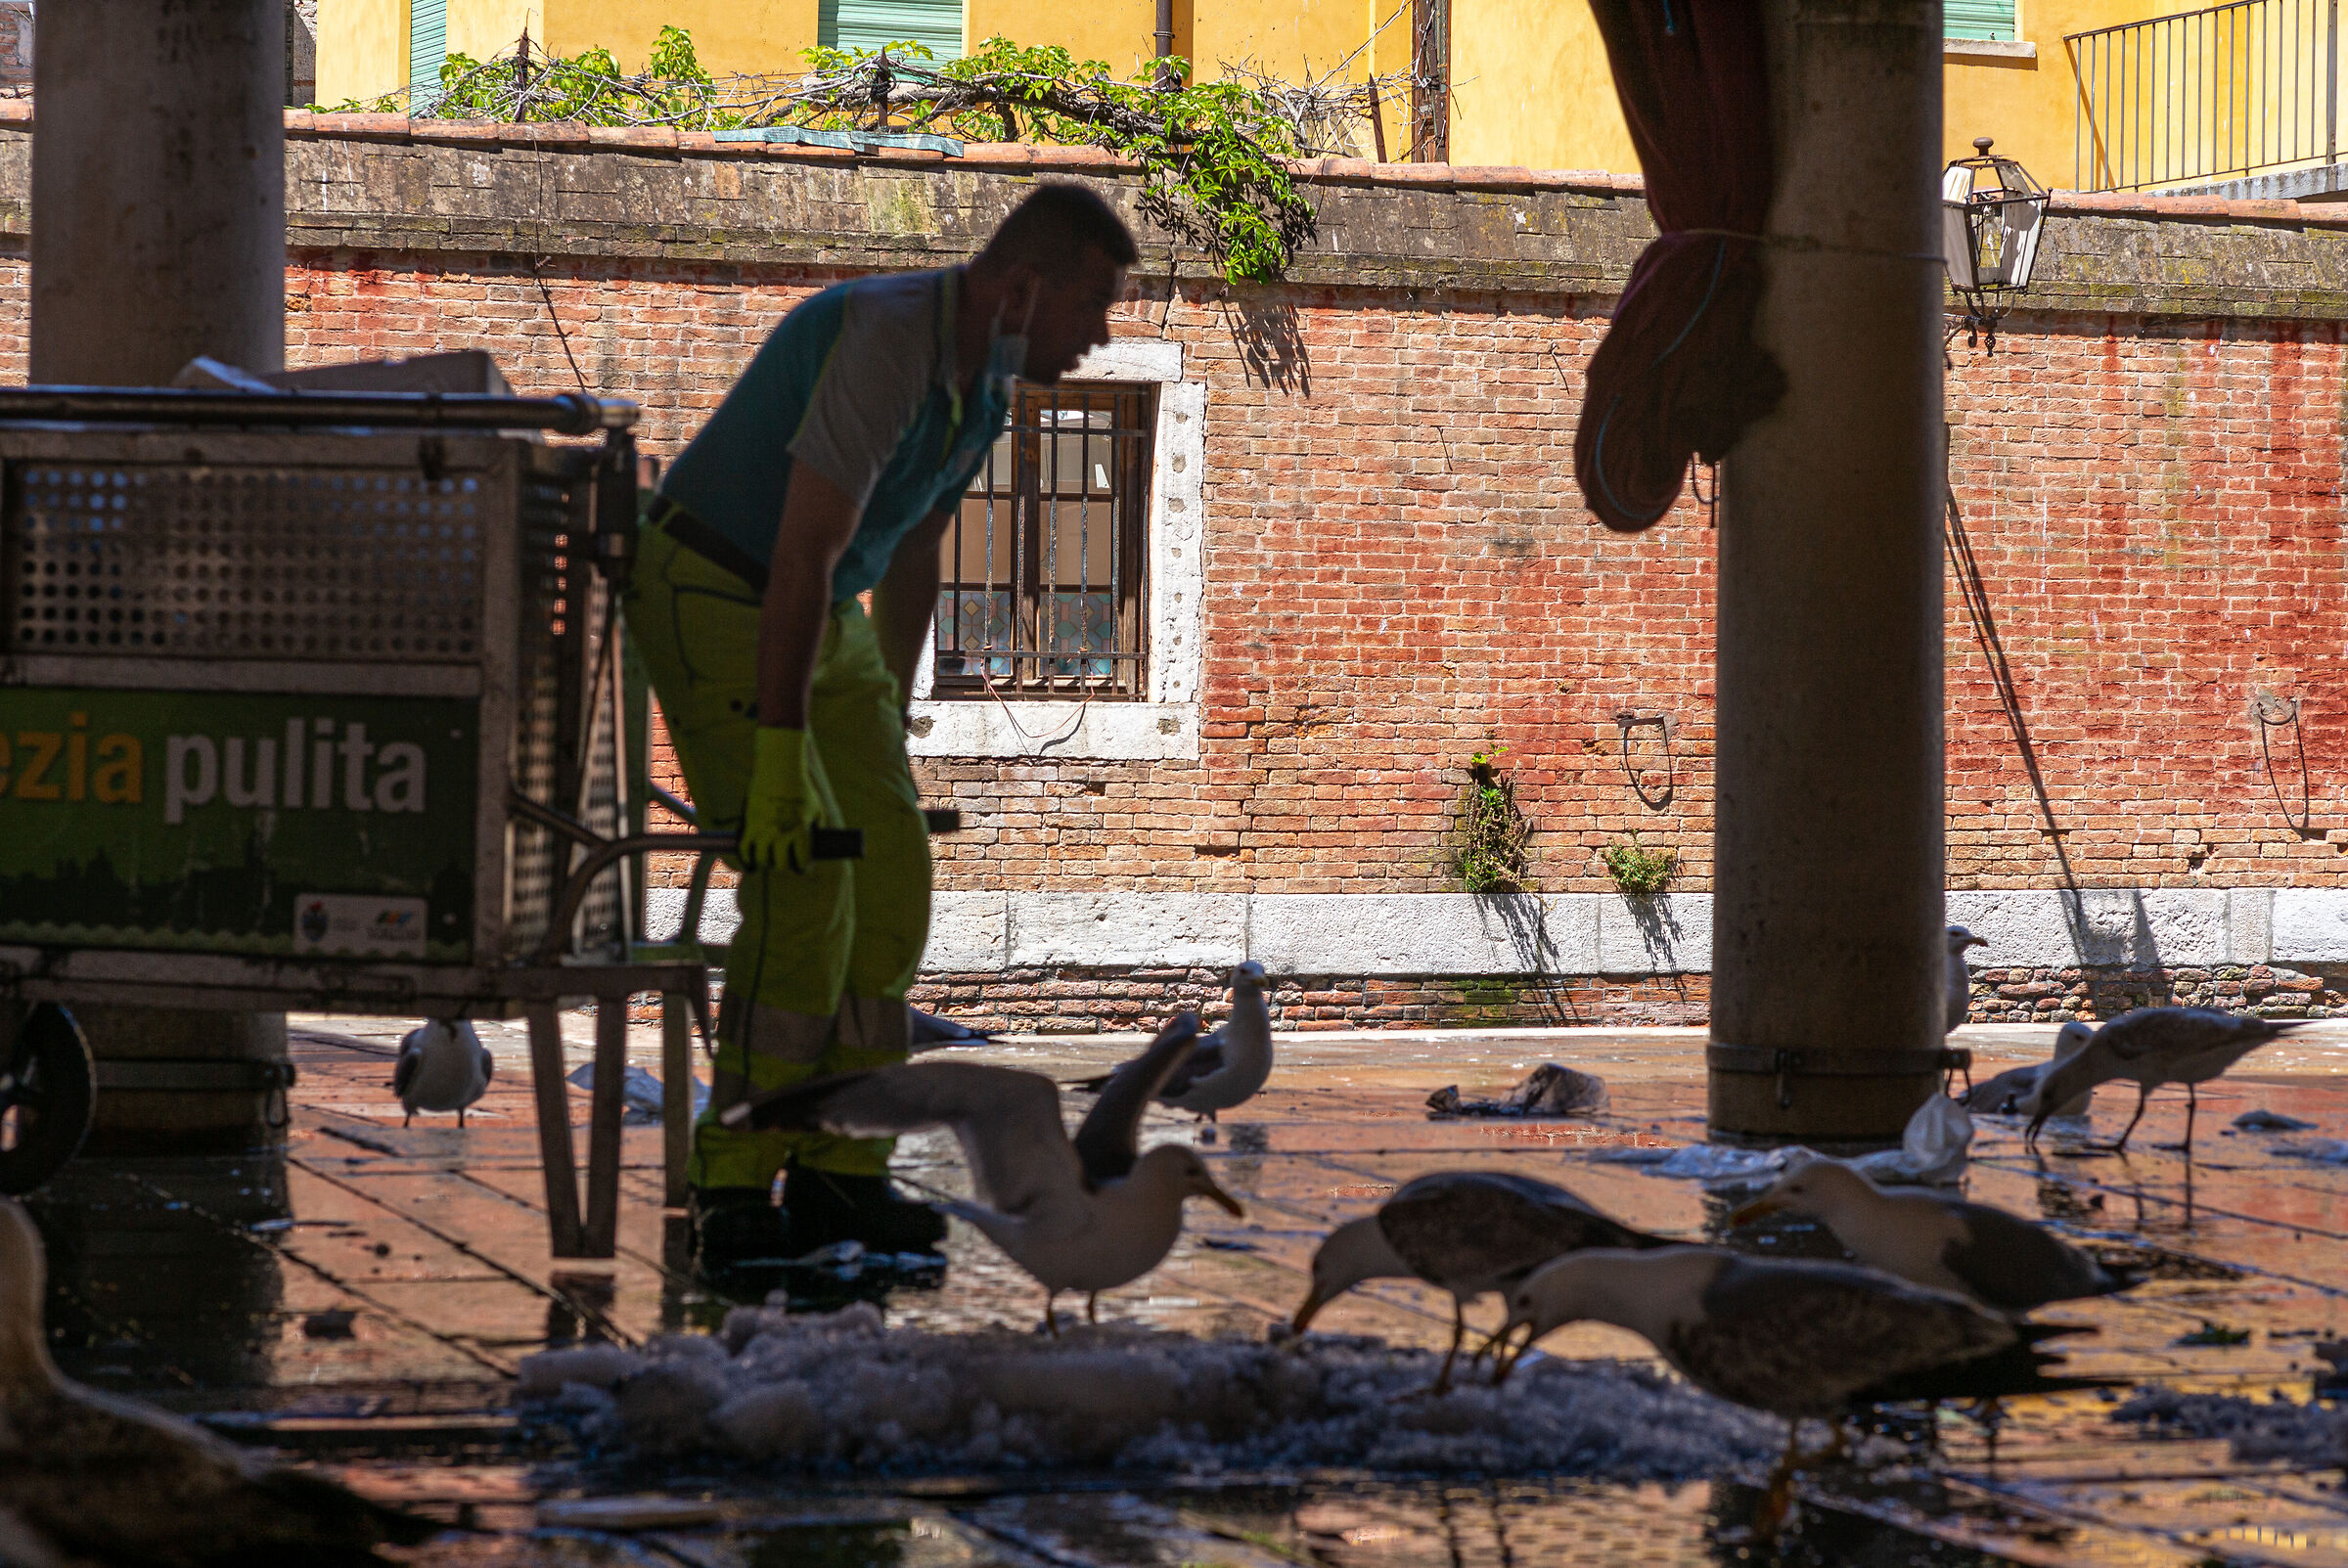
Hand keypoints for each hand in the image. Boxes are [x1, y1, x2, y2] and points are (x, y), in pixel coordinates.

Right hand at [738, 727, 817, 872]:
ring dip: (766, 863)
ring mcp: (764, 831)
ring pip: (762, 860)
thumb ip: (819, 828)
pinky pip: (745, 850)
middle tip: (784, 862)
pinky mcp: (749, 825)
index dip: (802, 867)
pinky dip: (747, 860)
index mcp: (800, 831)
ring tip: (769, 860)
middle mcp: (781, 834)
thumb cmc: (801, 789)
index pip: (801, 861)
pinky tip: (751, 865)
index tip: (801, 868)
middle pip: (780, 865)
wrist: (779, 770)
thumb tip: (819, 844)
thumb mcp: (817, 808)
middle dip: (783, 866)